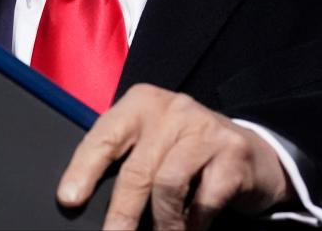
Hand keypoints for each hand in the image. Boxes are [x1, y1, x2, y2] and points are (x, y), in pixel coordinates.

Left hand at [57, 84, 289, 229]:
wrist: (253, 153)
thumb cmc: (187, 152)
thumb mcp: (152, 143)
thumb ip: (126, 158)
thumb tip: (83, 198)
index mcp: (142, 103)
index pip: (105, 135)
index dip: (83, 168)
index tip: (68, 199)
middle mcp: (173, 109)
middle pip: (136, 169)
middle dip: (121, 213)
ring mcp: (205, 129)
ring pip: (167, 185)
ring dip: (162, 224)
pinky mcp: (232, 153)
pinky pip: (204, 200)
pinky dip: (193, 223)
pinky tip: (191, 228)